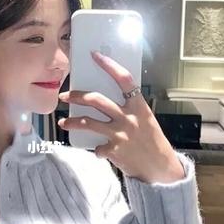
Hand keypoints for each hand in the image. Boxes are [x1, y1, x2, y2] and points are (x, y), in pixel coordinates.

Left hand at [57, 50, 184, 183]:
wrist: (160, 167)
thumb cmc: (152, 140)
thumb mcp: (145, 119)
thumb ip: (128, 109)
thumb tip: (105, 99)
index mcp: (138, 106)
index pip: (124, 79)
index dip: (109, 66)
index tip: (95, 56)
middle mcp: (128, 118)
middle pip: (97, 100)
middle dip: (77, 96)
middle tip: (65, 96)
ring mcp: (120, 134)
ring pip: (88, 122)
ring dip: (72, 122)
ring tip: (63, 123)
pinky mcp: (114, 150)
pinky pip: (97, 147)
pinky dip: (96, 149)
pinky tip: (98, 150)